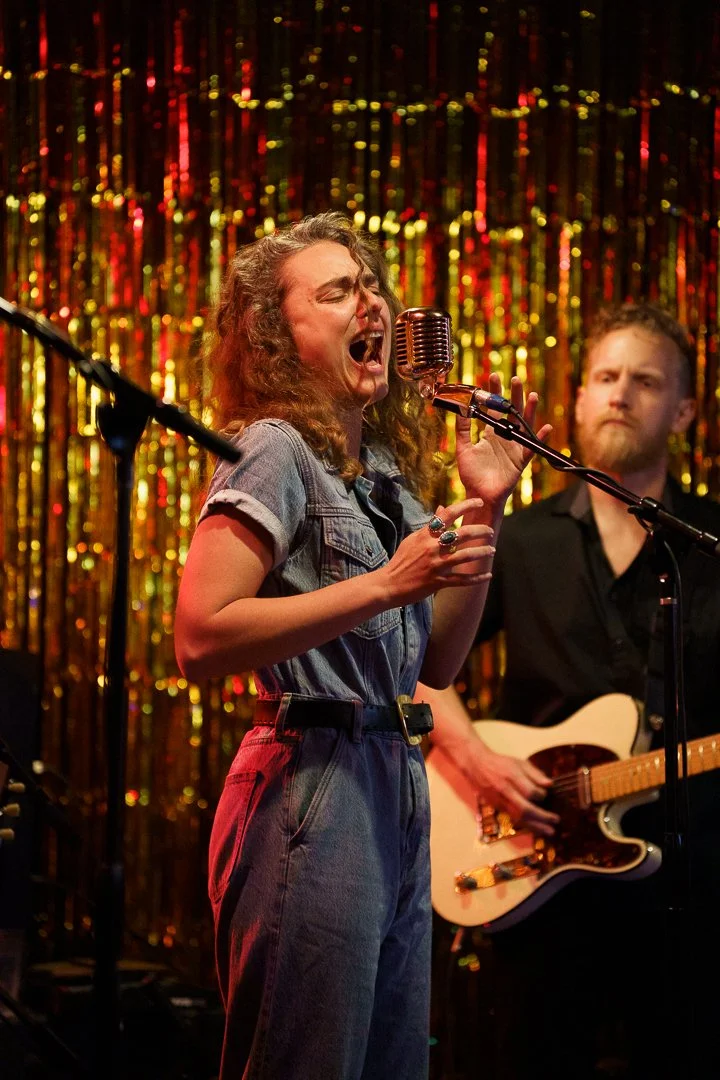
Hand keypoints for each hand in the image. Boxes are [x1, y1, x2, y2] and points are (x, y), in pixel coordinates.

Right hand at [379, 497, 495, 605]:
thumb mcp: (413, 539)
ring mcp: (436, 565)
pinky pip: (462, 580)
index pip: (448, 515)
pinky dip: (477, 578)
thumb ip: (430, 526)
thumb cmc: (401, 560)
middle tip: (490, 531)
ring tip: (492, 550)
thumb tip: (442, 508)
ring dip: (482, 552)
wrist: (389, 584)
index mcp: (425, 535)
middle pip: (462, 534)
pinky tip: (488, 576)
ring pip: (465, 556)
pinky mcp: (438, 582)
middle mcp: (432, 548)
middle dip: (480, 531)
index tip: (480, 503)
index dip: (466, 506)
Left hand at [455, 374, 552, 508]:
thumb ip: (462, 430)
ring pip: (524, 426)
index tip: (494, 376)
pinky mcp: (521, 461)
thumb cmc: (471, 475)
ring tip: (533, 395)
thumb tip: (461, 409)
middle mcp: (505, 438)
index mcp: (491, 434)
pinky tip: (545, 428)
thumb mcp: (463, 449)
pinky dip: (539, 438)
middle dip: (514, 396)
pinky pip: (532, 448)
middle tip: (515, 378)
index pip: (494, 409)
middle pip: (512, 413)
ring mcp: (514, 448)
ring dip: (530, 411)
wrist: (479, 495)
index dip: (494, 393)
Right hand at [464, 740, 558, 836]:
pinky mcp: (497, 808)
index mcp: (512, 777)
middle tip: (556, 821)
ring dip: (535, 826)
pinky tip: (535, 828)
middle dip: (542, 817)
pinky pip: (513, 819)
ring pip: (519, 817)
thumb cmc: (501, 763)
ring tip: (549, 832)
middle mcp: (505, 791)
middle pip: (525, 809)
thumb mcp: (519, 763)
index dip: (541, 796)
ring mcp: (500, 801)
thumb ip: (535, 773)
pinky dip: (526, 825)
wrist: (476, 766)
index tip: (546, 795)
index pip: (530, 792)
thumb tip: (550, 785)